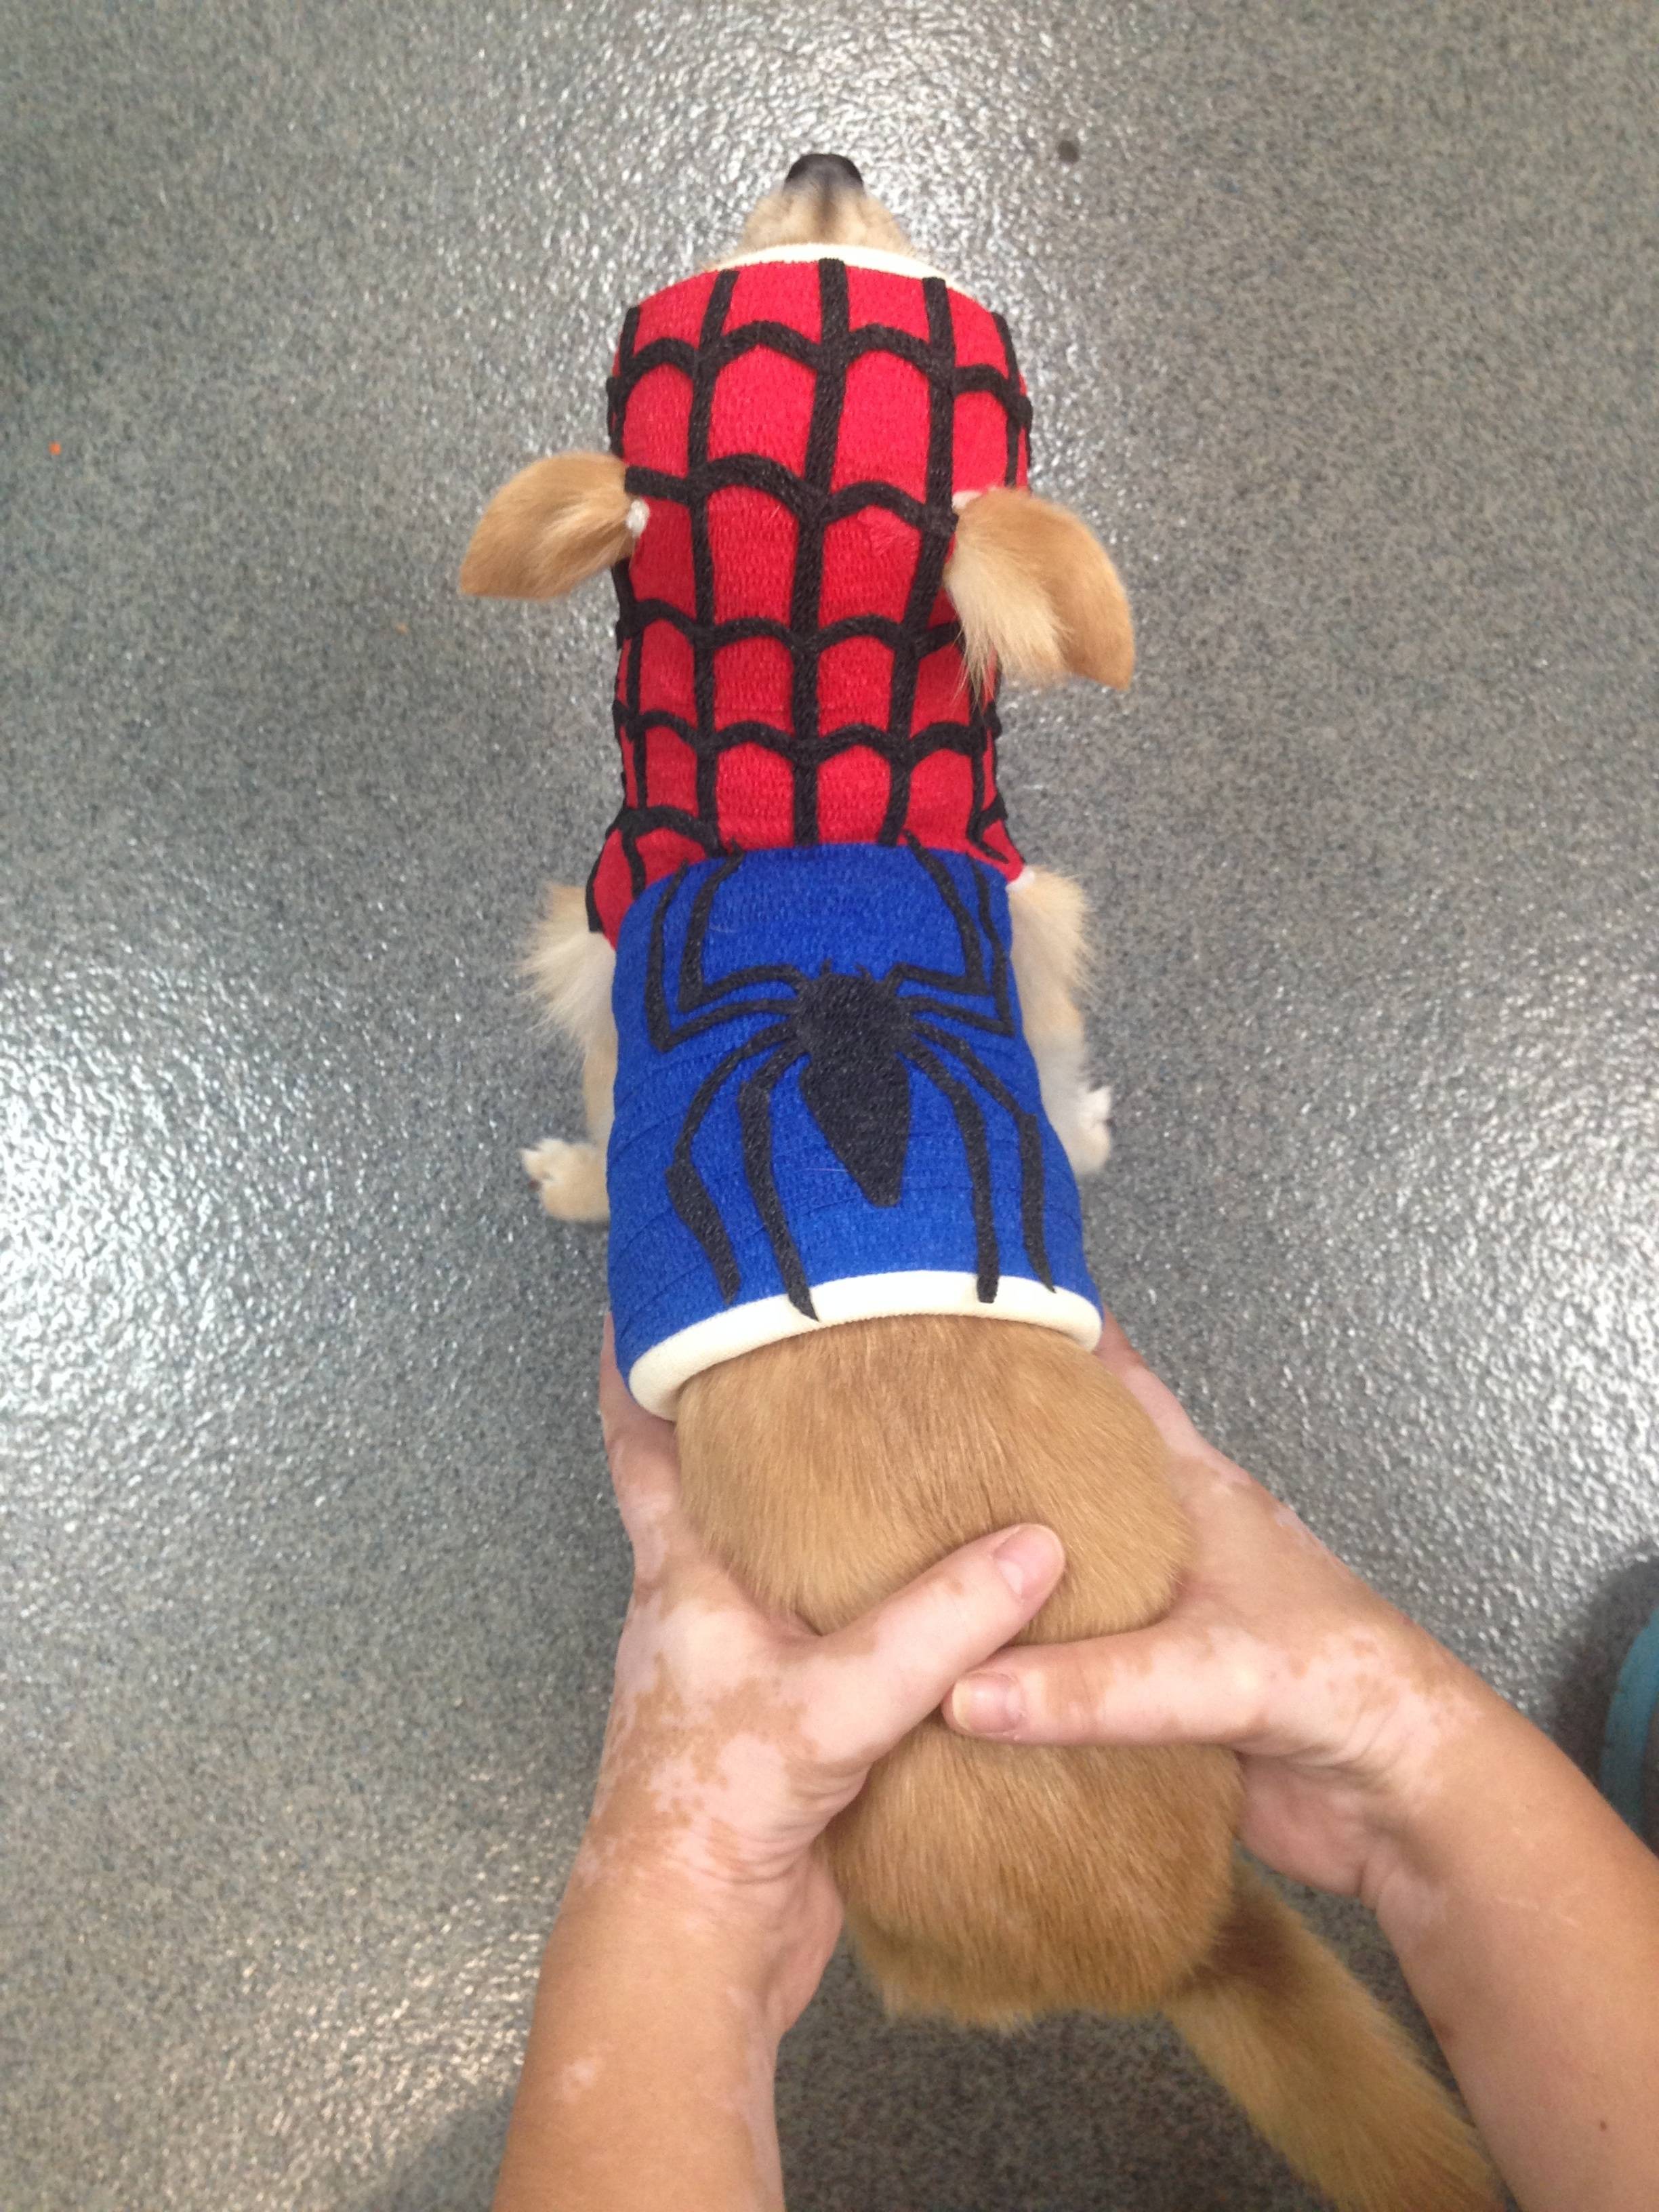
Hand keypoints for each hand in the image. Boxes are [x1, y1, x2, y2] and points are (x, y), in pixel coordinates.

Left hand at [582, 1320, 1066, 2032]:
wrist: (693, 1947)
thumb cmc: (714, 1811)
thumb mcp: (832, 1700)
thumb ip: (938, 1625)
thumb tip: (1035, 1546)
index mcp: (680, 1575)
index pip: (640, 1441)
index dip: (640, 1364)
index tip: (655, 1291)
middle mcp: (702, 1608)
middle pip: (718, 1489)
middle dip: (764, 1423)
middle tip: (831, 1356)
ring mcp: (742, 1668)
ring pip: (781, 1564)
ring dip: (827, 1517)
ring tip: (907, 1460)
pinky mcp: (788, 1725)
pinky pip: (835, 1640)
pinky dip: (876, 1608)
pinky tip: (940, 1597)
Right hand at [945, 1311, 1507, 1903]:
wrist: (1403, 1797)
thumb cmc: (1347, 1684)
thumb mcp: (1216, 1669)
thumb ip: (1092, 1685)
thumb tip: (963, 1690)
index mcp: (1193, 1491)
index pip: (1117, 1386)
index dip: (1056, 1339)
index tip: (970, 1307)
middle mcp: (1167, 1541)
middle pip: (1068, 1477)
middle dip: (992, 1457)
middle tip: (898, 1440)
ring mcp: (1156, 1617)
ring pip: (1059, 1575)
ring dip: (995, 1573)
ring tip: (901, 1560)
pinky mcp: (1148, 1696)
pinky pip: (1061, 1673)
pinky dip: (1011, 1672)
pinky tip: (949, 1679)